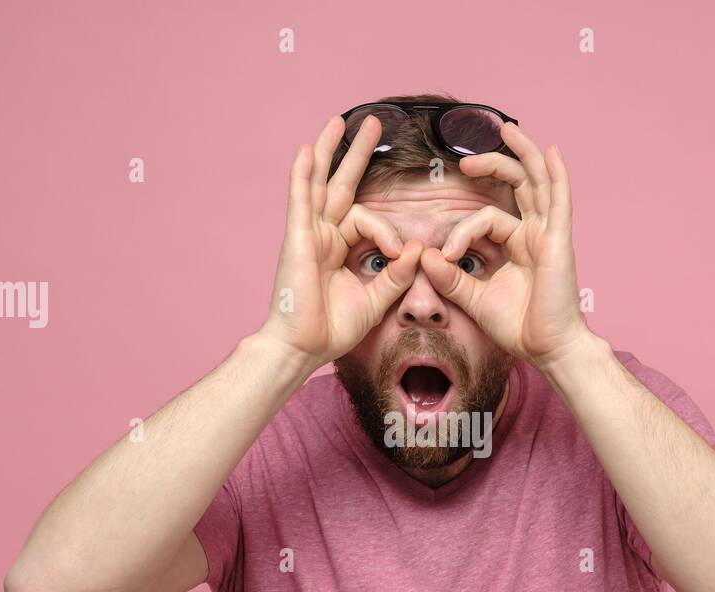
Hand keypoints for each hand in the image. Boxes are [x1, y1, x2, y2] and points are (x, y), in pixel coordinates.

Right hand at [259, 113, 422, 368]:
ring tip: (341, 120)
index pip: (368, 220)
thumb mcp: (375, 300)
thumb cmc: (332, 329)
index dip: (388, 232)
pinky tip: (307, 150)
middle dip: (357, 153)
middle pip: (341, 184)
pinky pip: (300, 199)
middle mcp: (323, 235)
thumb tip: (417, 250)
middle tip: (373, 123)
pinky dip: (302, 175)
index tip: (400, 254)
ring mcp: (308, 234)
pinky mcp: (297, 239)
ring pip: (320, 182)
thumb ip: (396, 275)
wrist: (303, 347)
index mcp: (339, 248)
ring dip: (330, 150)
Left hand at [418, 123, 590, 367]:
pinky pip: (559, 200)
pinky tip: (551, 151)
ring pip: (536, 182)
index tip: (443, 256)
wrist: (546, 348)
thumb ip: (450, 277)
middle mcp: (534, 234)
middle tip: (463, 161)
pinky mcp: (559, 240)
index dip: (460, 231)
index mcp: (516, 245)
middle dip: (491, 166)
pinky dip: (556, 174)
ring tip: (505, 129)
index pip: (486, 218)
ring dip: (521, 155)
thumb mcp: (474, 298)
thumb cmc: (518, 327)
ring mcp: (549, 234)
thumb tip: (424, 255)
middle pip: (515, 185)